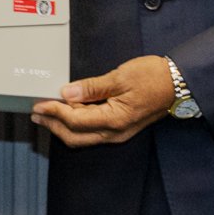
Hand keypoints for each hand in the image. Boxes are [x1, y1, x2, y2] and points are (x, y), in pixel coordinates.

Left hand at [30, 54, 173, 147]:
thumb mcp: (120, 77)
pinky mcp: (119, 128)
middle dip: (53, 125)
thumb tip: (67, 92)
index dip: (54, 112)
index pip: (75, 121)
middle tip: (36, 113)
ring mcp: (117, 133)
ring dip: (62, 126)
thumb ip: (92, 87)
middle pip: (74, 136)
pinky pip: (91, 132)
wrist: (177, 84)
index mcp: (115, 120)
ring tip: (47, 113)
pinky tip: (68, 113)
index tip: (40, 104)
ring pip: (82, 137)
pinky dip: (75, 124)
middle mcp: (114, 133)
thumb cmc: (153, 78)